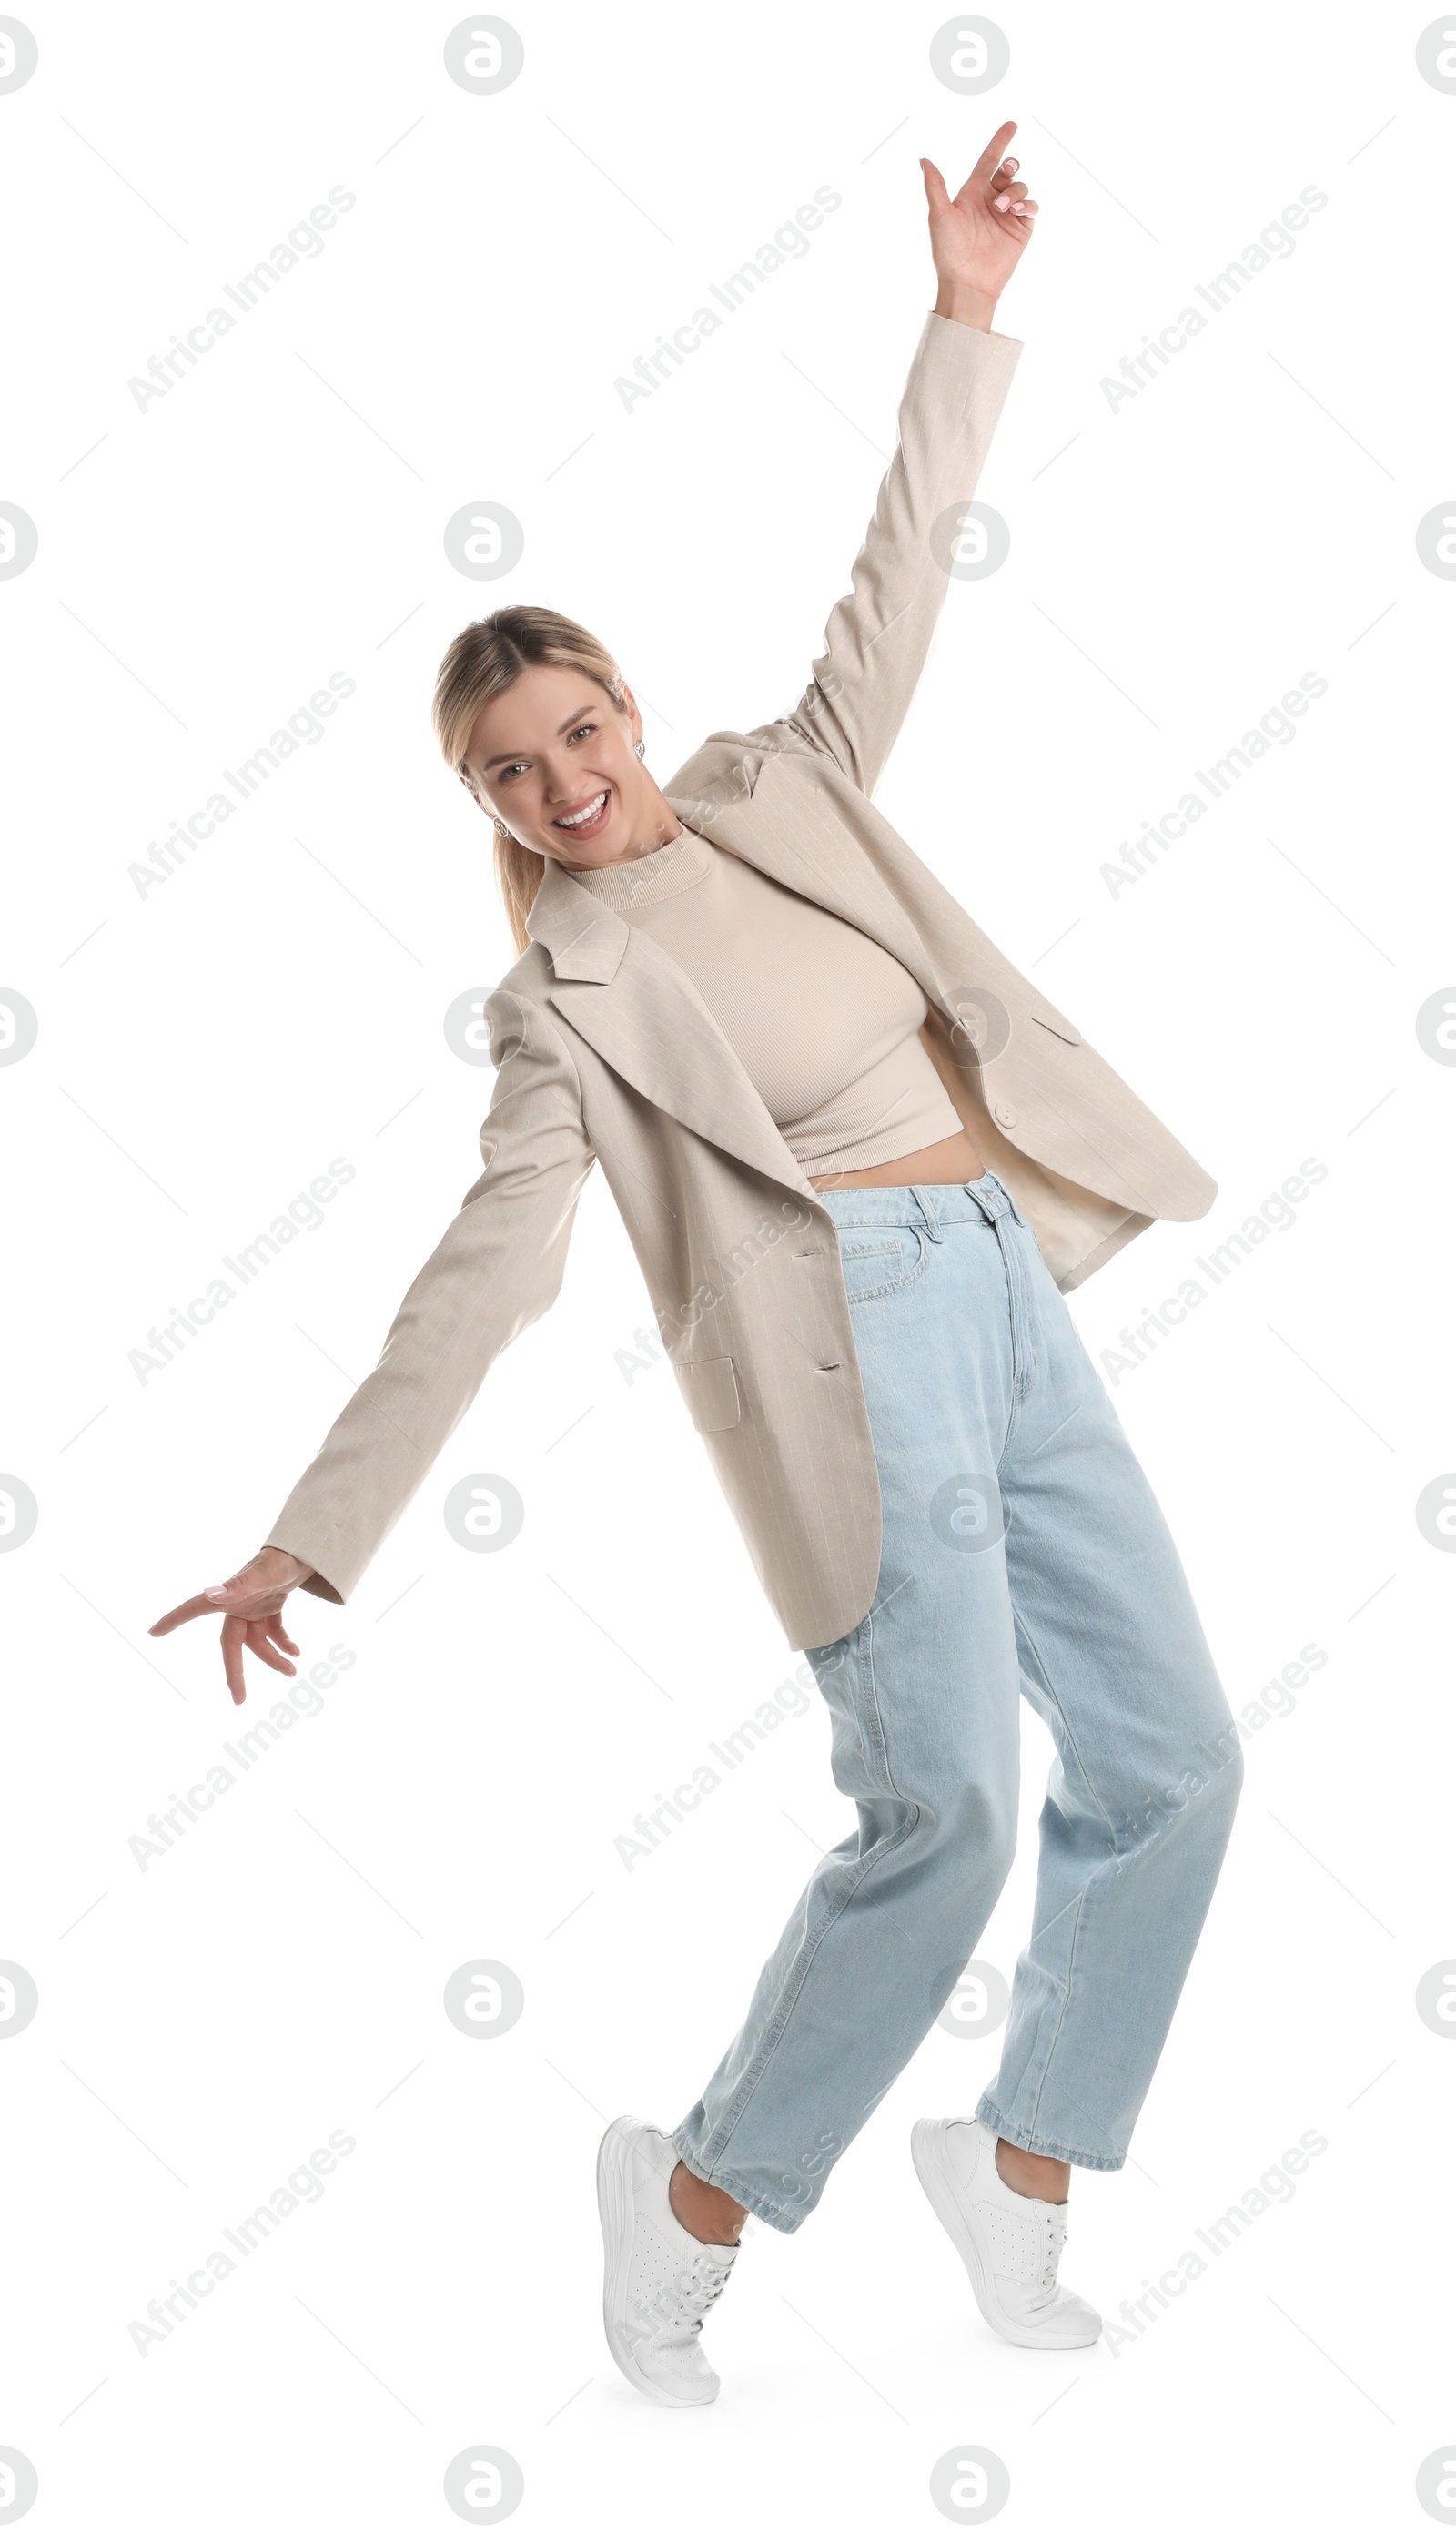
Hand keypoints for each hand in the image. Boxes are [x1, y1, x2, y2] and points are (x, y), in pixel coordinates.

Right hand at [149, 1545, 315, 1706]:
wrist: (308, 1548)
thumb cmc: (283, 1557)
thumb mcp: (263, 1573)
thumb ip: (237, 1586)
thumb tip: (210, 1595)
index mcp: (228, 1596)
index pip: (194, 1609)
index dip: (173, 1620)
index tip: (152, 1632)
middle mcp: (237, 1604)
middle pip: (232, 1645)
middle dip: (236, 1672)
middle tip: (239, 1700)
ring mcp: (254, 1606)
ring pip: (258, 1642)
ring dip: (273, 1657)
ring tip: (293, 1670)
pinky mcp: (270, 1606)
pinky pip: (273, 1631)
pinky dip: (283, 1643)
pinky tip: (296, 1652)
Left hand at [921, 122, 1037, 325]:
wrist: (967, 283)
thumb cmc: (949, 252)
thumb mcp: (939, 215)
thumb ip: (935, 186)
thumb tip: (923, 159)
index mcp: (972, 193)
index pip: (988, 160)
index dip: (1000, 141)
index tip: (1012, 125)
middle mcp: (991, 200)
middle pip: (1008, 170)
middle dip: (1010, 164)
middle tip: (1006, 170)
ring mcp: (1007, 214)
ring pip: (1020, 186)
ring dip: (1014, 191)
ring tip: (1002, 208)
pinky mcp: (1020, 229)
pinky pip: (1031, 206)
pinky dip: (1026, 204)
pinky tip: (1014, 212)